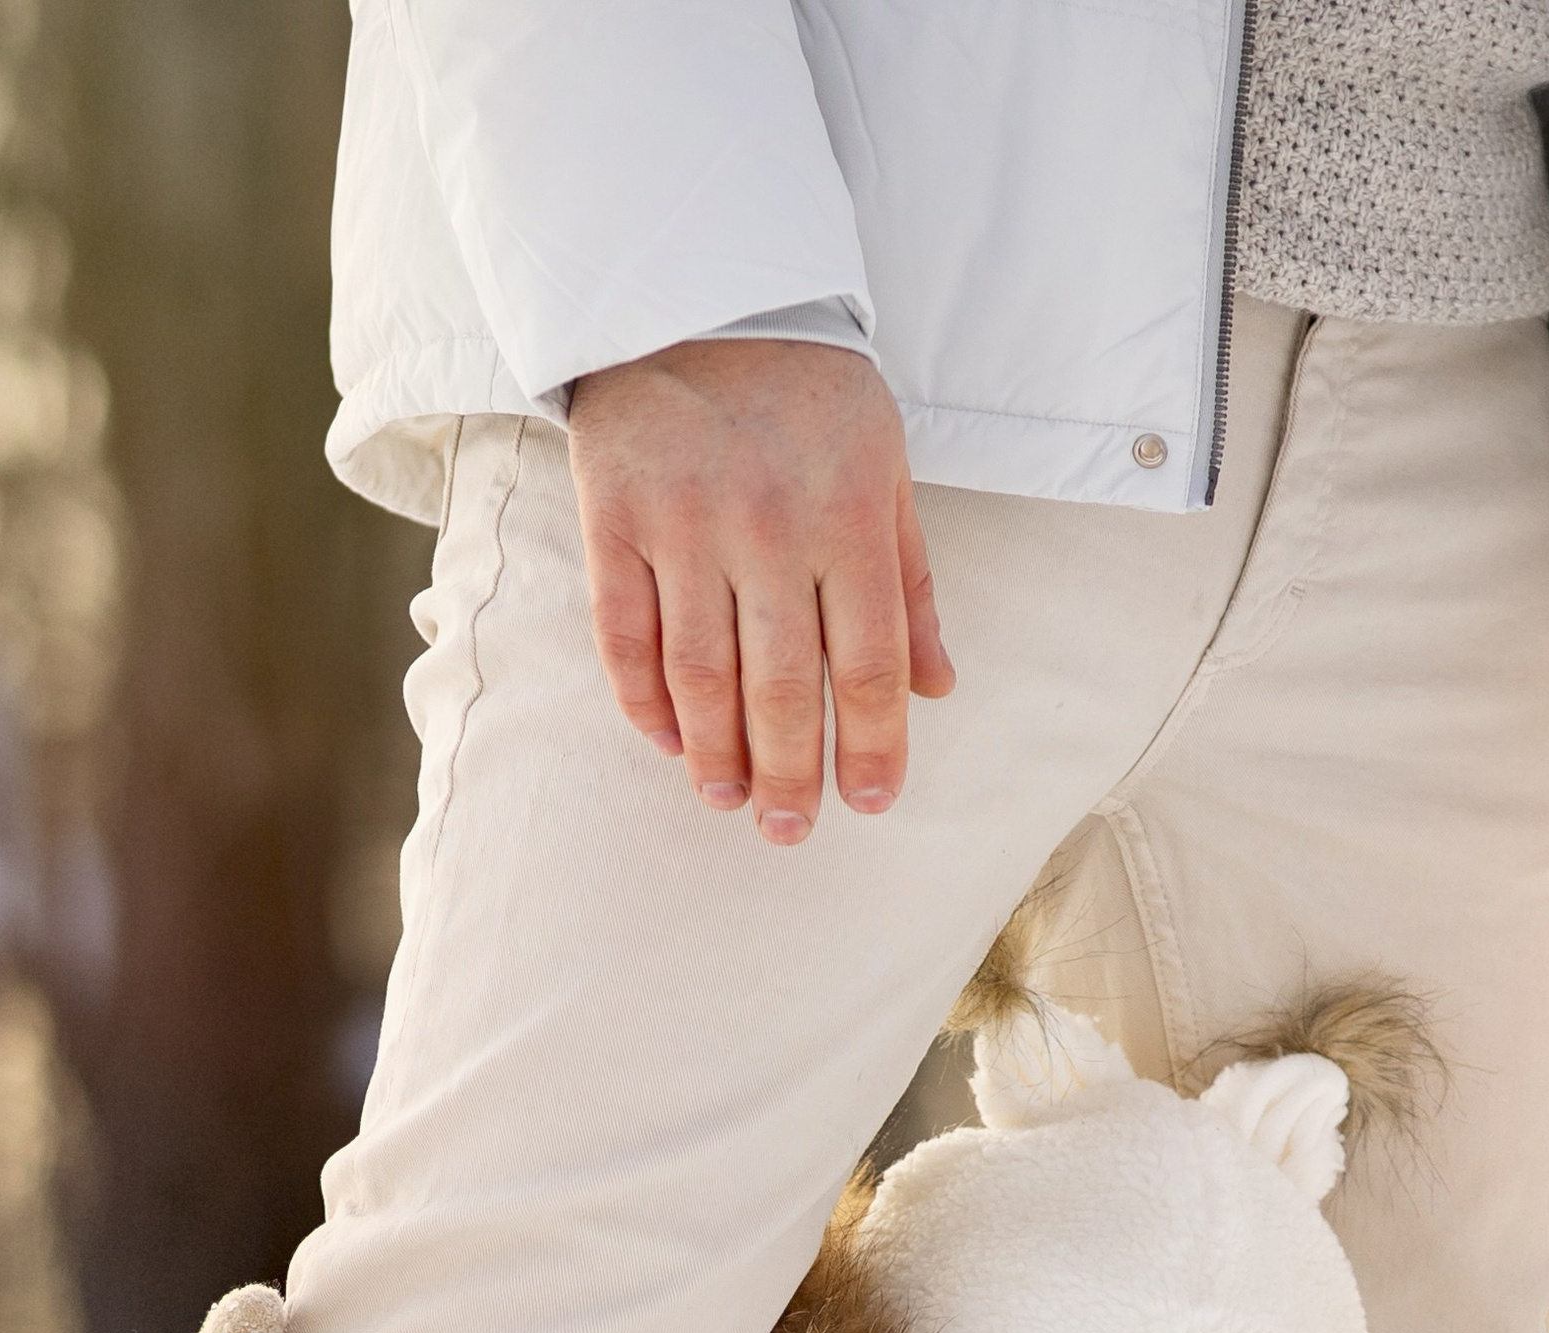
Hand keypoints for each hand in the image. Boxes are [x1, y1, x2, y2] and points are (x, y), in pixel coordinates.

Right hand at [568, 337, 954, 845]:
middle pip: (781, 687)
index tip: (869, 802)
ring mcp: (684, 523)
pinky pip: (624, 634)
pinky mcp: (614, 515)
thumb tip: (934, 688)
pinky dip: (643, 699)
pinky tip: (667, 740)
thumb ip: (908, 581)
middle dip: (790, 774)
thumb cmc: (806, 387)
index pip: (868, 664)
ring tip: (727, 799)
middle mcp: (768, 527)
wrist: (694, 286)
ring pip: (700, 676)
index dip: (871, 745)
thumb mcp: (884, 466)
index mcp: (848, 516)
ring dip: (716, 754)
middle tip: (790, 830)